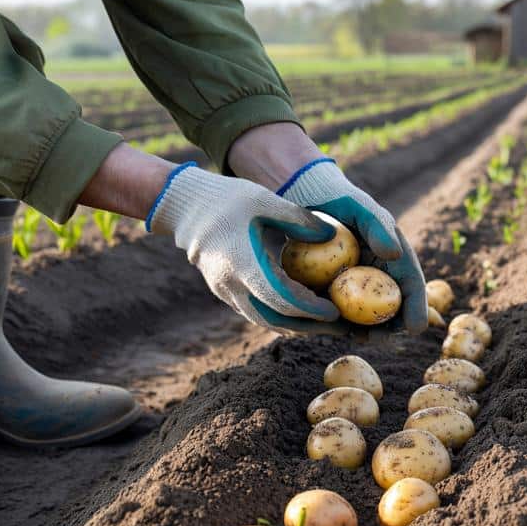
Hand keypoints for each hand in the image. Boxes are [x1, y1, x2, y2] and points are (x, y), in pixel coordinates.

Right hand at [146, 164, 340, 331]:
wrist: (185, 206)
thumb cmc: (228, 199)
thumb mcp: (266, 200)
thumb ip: (299, 219)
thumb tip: (332, 236)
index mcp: (243, 264)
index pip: (281, 299)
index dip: (310, 309)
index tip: (335, 311)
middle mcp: (232, 285)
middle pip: (276, 320)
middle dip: (310, 327)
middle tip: (341, 327)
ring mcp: (225, 291)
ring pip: (265, 320)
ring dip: (296, 326)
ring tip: (327, 324)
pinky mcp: (224, 291)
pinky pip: (256, 312)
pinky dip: (281, 316)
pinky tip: (303, 312)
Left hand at [277, 158, 427, 334]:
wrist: (305, 195)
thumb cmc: (338, 198)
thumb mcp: (360, 207)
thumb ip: (379, 227)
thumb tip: (395, 255)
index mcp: (392, 256)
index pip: (411, 284)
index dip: (417, 307)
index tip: (416, 327)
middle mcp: (377, 272)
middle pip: (391, 306)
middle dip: (391, 327)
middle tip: (381, 339)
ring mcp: (354, 282)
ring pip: (366, 313)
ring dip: (367, 330)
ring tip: (360, 339)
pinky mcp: (330, 287)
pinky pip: (338, 309)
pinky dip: (340, 322)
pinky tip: (335, 330)